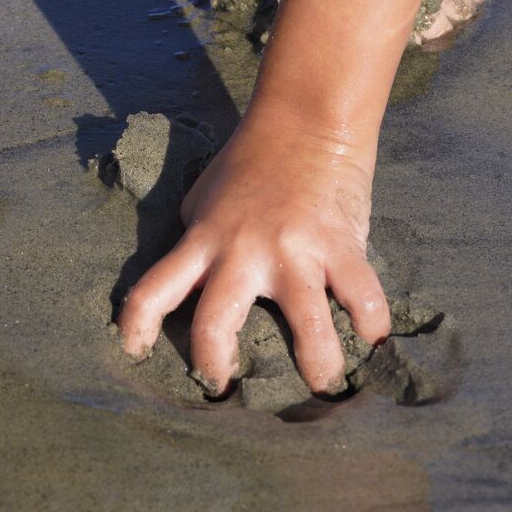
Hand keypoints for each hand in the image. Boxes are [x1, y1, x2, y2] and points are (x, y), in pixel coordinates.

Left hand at [117, 114, 390, 393]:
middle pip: (216, 323)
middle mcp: (242, 251)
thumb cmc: (248, 163)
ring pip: (307, 326)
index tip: (135, 353)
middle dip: (216, 367)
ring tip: (323, 388)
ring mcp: (295, 252)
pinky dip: (373, 327)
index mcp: (202, 241)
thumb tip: (189, 285)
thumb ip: (196, 244)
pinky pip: (362, 298)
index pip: (153, 289)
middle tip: (224, 389)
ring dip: (317, 366)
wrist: (306, 122)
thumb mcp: (203, 202)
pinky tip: (376, 344)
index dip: (136, 327)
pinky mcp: (341, 246)